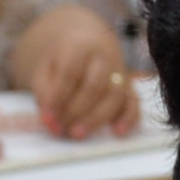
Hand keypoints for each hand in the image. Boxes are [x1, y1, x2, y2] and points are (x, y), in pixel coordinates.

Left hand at [9, 8, 142, 138]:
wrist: (88, 45)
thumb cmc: (62, 62)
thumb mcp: (45, 71)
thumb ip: (44, 94)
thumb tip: (49, 121)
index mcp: (79, 48)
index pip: (70, 72)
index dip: (58, 96)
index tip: (47, 117)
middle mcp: (104, 58)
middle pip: (95, 85)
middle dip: (77, 110)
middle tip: (62, 129)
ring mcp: (120, 73)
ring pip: (115, 96)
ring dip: (97, 118)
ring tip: (77, 134)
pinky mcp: (130, 88)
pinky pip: (134, 103)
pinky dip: (129, 118)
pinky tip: (117, 132)